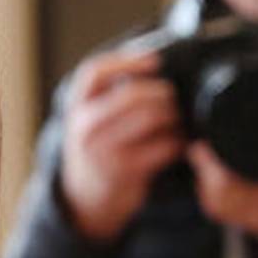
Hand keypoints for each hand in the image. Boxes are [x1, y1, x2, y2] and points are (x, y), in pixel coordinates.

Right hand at [58, 48, 181, 242]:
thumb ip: (109, 96)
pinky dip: (177, 141)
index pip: (95, 73)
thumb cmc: (96, 149)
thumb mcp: (89, 119)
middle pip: (131, 94)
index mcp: (77, 106)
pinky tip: (180, 141)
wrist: (83, 197)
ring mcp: (104, 150)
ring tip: (180, 116)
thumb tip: (154, 64)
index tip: (154, 60)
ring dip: (173, 114)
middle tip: (174, 95)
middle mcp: (86, 126)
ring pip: (150, 118)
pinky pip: (162, 147)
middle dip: (161, 92)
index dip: (126, 61)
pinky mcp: (125, 171)